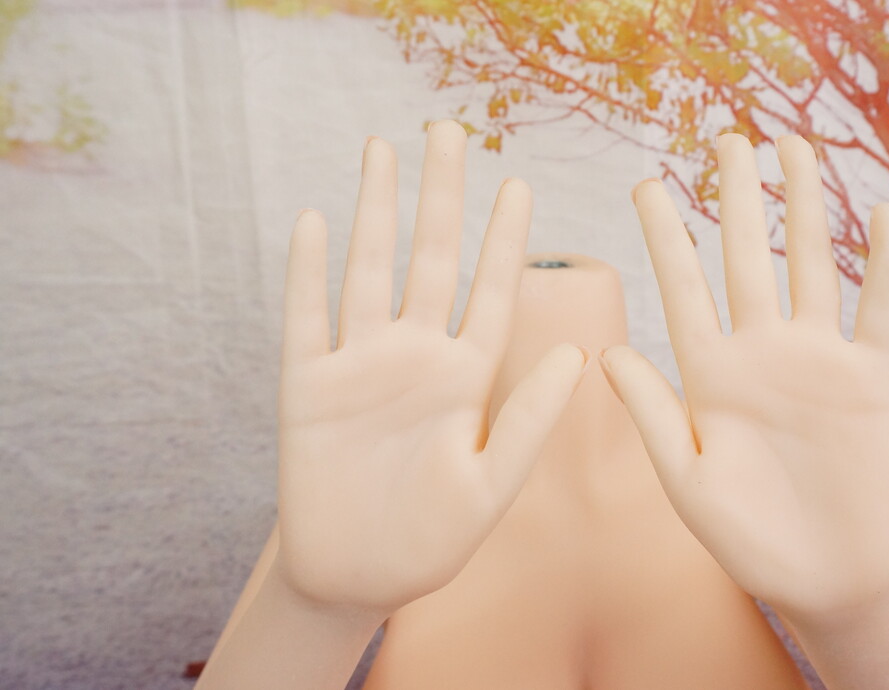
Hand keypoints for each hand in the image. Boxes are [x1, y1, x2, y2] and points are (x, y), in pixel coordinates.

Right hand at [274, 121, 587, 616]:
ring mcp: (360, 367)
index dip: (504, 241)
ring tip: (384, 149)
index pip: (492, 293)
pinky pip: (306, 318)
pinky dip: (308, 271)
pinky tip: (315, 220)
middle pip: (429, 261)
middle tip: (449, 130)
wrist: (354, 579)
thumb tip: (578, 359)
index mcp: (468, 379)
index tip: (519, 185)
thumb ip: (529, 422)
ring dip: (375, 210)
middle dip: (439, 196)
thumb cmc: (432, 542)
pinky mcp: (308, 387)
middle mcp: (417, 359)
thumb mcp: (491, 486)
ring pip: (369, 271)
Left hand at [599, 132, 888, 621]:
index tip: (645, 184)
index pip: (683, 290)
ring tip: (794, 149)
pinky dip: (883, 263)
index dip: (665, 237)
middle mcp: (760, 355)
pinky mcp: (869, 379)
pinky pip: (879, 308)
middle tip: (727, 140)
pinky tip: (879, 212)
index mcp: (708, 376)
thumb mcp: (687, 482)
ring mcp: (816, 361)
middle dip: (736, 200)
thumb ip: (655, 416)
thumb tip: (607, 354)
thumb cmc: (747, 544)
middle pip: (745, 260)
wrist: (826, 579)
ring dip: (805, 209)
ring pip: (810, 267)